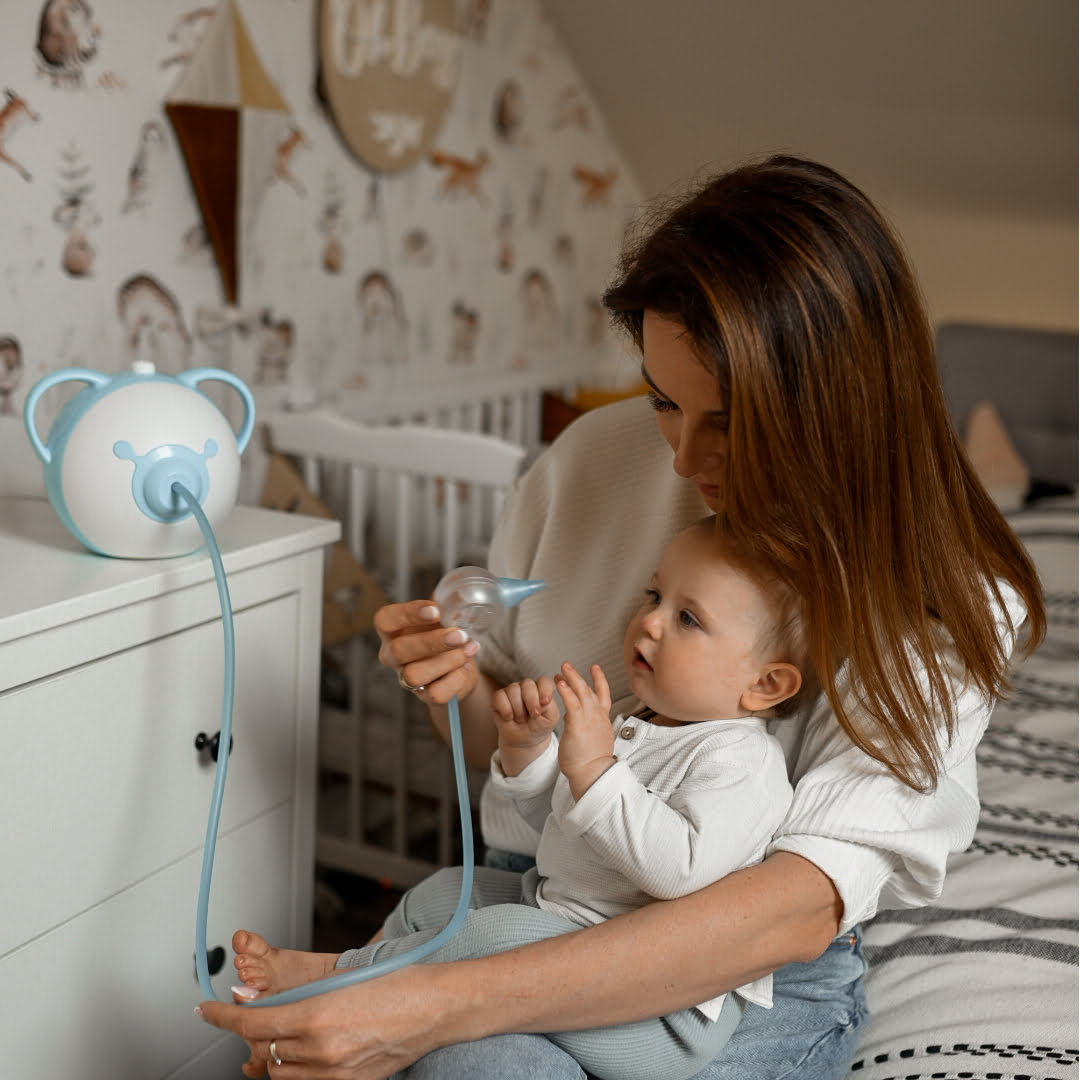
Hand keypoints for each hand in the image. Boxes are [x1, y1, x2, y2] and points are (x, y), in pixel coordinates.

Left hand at [196, 972, 442, 1078]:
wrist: (436, 1007)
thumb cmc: (398, 984)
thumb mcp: (342, 979)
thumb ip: (298, 996)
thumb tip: (260, 1004)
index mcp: (318, 1016)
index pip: (252, 1022)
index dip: (223, 1017)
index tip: (207, 1010)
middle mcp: (322, 1050)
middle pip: (262, 1049)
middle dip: (254, 1033)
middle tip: (258, 1015)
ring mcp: (335, 1074)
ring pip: (279, 1072)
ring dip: (274, 1054)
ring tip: (286, 1034)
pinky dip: (297, 1069)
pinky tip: (305, 1053)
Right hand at [374, 599, 479, 705]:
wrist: (462, 663)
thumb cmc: (445, 632)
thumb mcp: (445, 614)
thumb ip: (449, 604)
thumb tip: (461, 595)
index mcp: (392, 629)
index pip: (385, 619)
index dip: (408, 614)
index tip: (435, 610)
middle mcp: (392, 654)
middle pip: (399, 650)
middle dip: (432, 642)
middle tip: (459, 635)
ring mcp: (405, 677)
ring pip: (415, 675)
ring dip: (447, 661)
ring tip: (468, 649)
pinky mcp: (423, 695)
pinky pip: (435, 693)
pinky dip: (455, 679)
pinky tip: (465, 666)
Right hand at [492, 676, 558, 774]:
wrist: (524, 740)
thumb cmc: (539, 727)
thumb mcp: (550, 718)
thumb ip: (550, 706)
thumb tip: (542, 699)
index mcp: (541, 689)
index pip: (544, 681)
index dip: (544, 689)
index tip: (545, 702)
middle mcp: (527, 687)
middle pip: (527, 683)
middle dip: (531, 701)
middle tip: (534, 715)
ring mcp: (512, 691)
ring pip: (513, 689)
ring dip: (518, 708)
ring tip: (521, 719)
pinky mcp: (499, 698)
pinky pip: (499, 696)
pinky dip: (505, 708)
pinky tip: (510, 717)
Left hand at [553, 662, 615, 798]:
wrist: (592, 774)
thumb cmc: (591, 763)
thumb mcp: (592, 741)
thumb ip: (585, 727)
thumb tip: (574, 720)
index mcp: (602, 720)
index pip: (603, 695)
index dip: (599, 680)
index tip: (595, 667)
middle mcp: (598, 717)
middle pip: (590, 690)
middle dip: (578, 675)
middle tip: (567, 664)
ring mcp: (589, 720)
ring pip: (581, 693)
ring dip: (571, 678)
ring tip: (561, 668)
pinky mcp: (578, 726)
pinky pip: (572, 704)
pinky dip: (566, 692)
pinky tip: (559, 683)